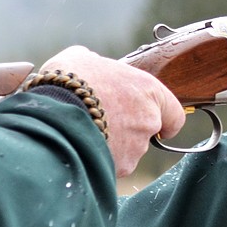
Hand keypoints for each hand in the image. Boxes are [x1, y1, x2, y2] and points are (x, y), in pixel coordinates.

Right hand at [39, 46, 184, 176]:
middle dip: (128, 131)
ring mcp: (134, 148)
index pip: (175, 115)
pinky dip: (98, 159)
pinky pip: (111, 166)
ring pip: (128, 152)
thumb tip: (92, 66)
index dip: (166, 122)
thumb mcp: (82, 58)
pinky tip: (79, 147)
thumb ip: (99, 66)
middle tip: (102, 122)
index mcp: (148, 90)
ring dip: (112, 145)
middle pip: (146, 134)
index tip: (159, 126)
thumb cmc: (69, 81)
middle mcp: (148, 121)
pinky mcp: (117, 168)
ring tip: (84, 133)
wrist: (51, 112)